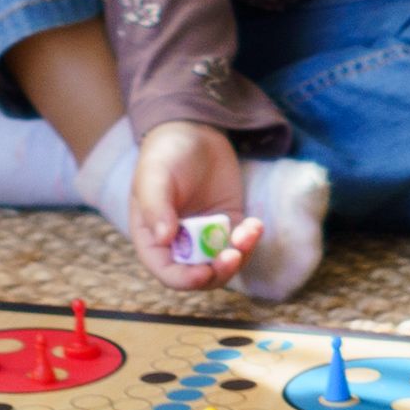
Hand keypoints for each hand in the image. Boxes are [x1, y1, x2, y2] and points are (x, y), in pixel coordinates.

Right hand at [116, 118, 249, 285]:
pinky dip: (251, 239)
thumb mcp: (155, 176)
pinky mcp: (228, 225)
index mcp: (153, 239)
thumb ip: (156, 207)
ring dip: (240, 254)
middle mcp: (180, 244)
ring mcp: (205, 236)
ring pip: (224, 263)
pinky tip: (255, 223)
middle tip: (234, 255)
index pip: (168, 273)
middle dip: (219, 271)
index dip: (185, 279)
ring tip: (249, 230)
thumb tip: (163, 239)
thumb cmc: (166, 153)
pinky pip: (241, 244)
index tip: (204, 272)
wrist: (194, 131)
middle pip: (200, 275)